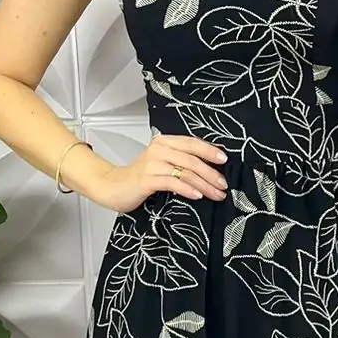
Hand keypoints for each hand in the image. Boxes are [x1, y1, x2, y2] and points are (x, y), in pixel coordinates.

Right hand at [97, 133, 228, 212]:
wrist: (113, 186)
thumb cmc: (139, 177)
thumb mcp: (161, 163)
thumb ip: (180, 161)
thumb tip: (209, 168)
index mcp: (164, 142)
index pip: (191, 143)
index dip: (209, 150)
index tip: (224, 160)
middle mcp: (158, 150)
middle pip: (192, 159)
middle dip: (211, 173)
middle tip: (223, 184)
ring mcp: (152, 164)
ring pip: (185, 172)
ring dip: (204, 184)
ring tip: (216, 194)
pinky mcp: (147, 179)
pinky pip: (172, 182)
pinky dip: (187, 189)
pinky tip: (197, 195)